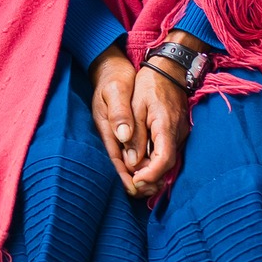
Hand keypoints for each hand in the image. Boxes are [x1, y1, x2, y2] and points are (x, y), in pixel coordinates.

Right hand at [88, 48, 141, 191]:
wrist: (111, 68)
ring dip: (139, 173)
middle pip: (121, 163)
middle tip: (149, 193)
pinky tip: (152, 169)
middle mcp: (111, 133)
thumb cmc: (114, 78)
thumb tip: (123, 137)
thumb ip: (120, 113)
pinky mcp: (124, 129)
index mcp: (107, 127)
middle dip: (133, 180)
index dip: (125, 175)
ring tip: (153, 187)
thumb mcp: (116, 91)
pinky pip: (132, 151)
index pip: (115, 157)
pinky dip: (142, 162)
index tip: (136, 188)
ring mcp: (116, 132)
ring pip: (127, 159)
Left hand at [127, 55, 191, 195]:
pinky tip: (142, 164)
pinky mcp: (178, 132)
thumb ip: (135, 133)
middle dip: (150, 179)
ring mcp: (181, 134)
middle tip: (131, 185)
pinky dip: (157, 162)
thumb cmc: (149, 84)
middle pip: (167, 166)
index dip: (150, 175)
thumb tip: (133, 162)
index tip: (135, 181)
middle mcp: (178, 134)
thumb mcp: (136, 105)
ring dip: (153, 172)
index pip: (164, 160)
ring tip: (133, 178)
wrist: (169, 69)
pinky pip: (169, 153)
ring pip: (169, 162)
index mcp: (167, 126)